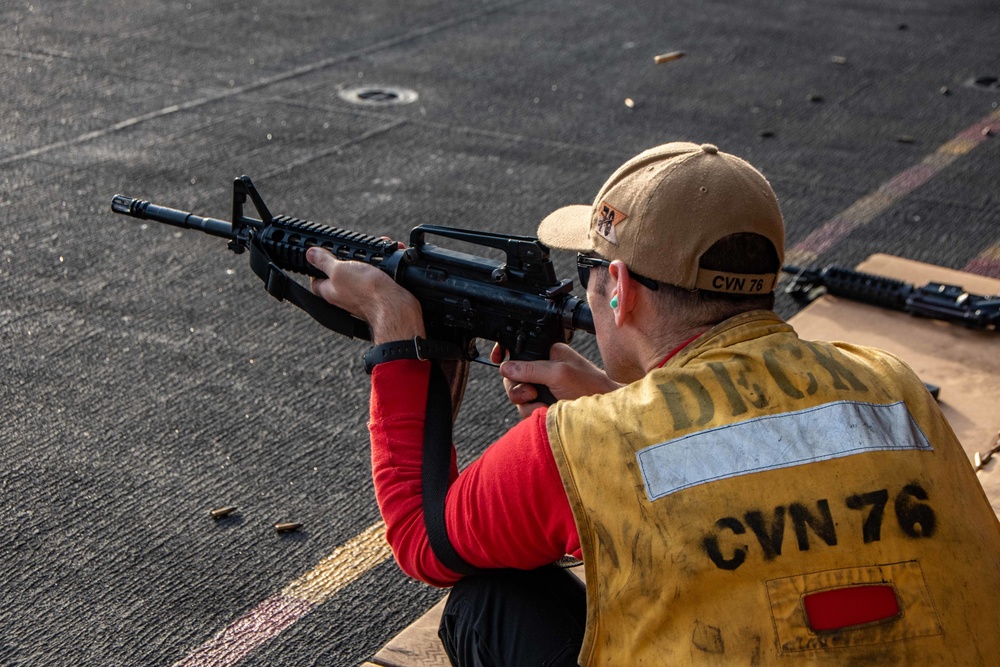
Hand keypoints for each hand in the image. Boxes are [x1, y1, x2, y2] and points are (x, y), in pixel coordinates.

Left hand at [307, 246, 424, 343]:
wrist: (396, 306)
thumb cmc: (366, 293)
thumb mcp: (339, 270)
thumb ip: (324, 262)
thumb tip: (310, 254)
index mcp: (331, 291)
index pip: (316, 280)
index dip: (316, 267)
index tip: (319, 255)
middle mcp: (346, 293)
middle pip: (342, 272)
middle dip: (349, 256)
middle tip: (353, 249)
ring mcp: (364, 293)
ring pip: (364, 270)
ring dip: (370, 257)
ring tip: (375, 250)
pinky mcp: (381, 291)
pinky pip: (381, 273)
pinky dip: (386, 262)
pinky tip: (390, 255)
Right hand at [492, 342, 621, 417]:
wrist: (603, 416)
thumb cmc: (591, 389)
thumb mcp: (559, 373)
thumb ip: (531, 368)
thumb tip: (506, 367)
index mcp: (549, 354)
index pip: (520, 351)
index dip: (507, 356)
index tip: (497, 358)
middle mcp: (544, 371)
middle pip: (513, 377)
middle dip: (518, 388)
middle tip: (532, 392)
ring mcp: (543, 390)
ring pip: (517, 397)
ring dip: (527, 404)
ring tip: (543, 405)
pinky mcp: (543, 407)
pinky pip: (524, 411)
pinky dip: (532, 414)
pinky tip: (546, 413)